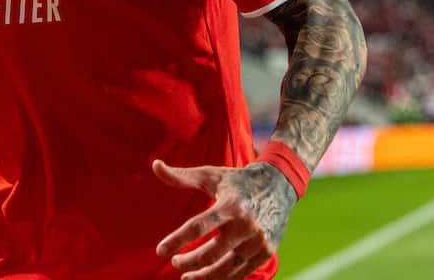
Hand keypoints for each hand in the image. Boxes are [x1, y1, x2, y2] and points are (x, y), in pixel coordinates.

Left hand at [153, 159, 296, 279]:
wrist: (279, 184)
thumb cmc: (236, 180)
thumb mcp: (210, 175)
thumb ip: (181, 176)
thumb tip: (155, 165)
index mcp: (230, 205)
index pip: (198, 227)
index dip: (177, 241)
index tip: (160, 251)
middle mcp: (246, 224)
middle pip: (211, 253)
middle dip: (189, 262)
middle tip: (175, 262)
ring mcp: (258, 240)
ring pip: (225, 268)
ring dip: (204, 276)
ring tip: (187, 276)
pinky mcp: (266, 251)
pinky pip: (241, 272)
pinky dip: (223, 277)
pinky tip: (209, 275)